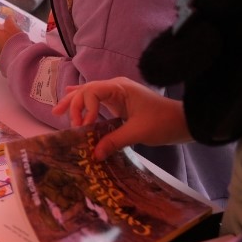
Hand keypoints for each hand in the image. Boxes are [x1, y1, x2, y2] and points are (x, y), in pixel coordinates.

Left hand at [0, 16, 20, 58]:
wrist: (18, 61)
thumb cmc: (15, 42)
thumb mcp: (13, 27)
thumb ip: (10, 20)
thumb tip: (9, 18)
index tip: (3, 17)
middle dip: (3, 29)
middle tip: (12, 27)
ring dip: (6, 38)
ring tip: (16, 37)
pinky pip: (3, 48)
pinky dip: (8, 46)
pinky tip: (16, 46)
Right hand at [52, 78, 190, 159]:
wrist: (183, 122)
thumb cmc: (163, 122)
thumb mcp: (138, 132)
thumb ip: (114, 141)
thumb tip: (94, 154)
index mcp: (120, 88)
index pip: (92, 91)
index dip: (85, 107)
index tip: (87, 126)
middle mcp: (115, 87)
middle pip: (86, 90)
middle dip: (73, 104)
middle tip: (64, 121)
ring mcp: (117, 94)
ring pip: (89, 94)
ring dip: (74, 102)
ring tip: (57, 111)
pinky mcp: (120, 103)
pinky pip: (97, 100)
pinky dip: (84, 102)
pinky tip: (71, 96)